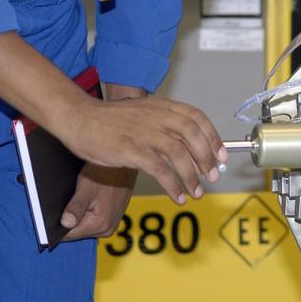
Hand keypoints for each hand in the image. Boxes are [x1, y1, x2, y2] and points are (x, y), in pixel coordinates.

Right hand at [60, 96, 226, 204]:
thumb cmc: (109, 120)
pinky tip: (177, 196)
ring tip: (197, 192)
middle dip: (207, 158)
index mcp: (161, 106)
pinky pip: (161, 170)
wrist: (78, 118)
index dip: (213, 137)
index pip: (197, 117)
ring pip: (180, 154)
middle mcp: (157, 116)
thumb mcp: (141, 112)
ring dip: (192, 176)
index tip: (221, 155)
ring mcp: (145, 132)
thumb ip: (163, 123)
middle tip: (213, 176)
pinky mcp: (132, 149)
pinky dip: (173, 185)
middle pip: (193, 135)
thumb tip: (187, 145)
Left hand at [60, 164, 136, 240]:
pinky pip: (94, 219)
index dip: (58, 224)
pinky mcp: (114, 216)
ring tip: (82, 195)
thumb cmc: (105, 171)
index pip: (69, 234)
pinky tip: (89, 196)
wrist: (125, 159)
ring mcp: (112, 223)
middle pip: (78, 230)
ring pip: (85, 224)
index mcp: (100, 224)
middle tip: (73, 197)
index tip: (56, 211)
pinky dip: (88, 210)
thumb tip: (65, 224)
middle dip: (71, 217)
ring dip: (80, 212)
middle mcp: (108, 228)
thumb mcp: (86, 187)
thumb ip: (76, 207)